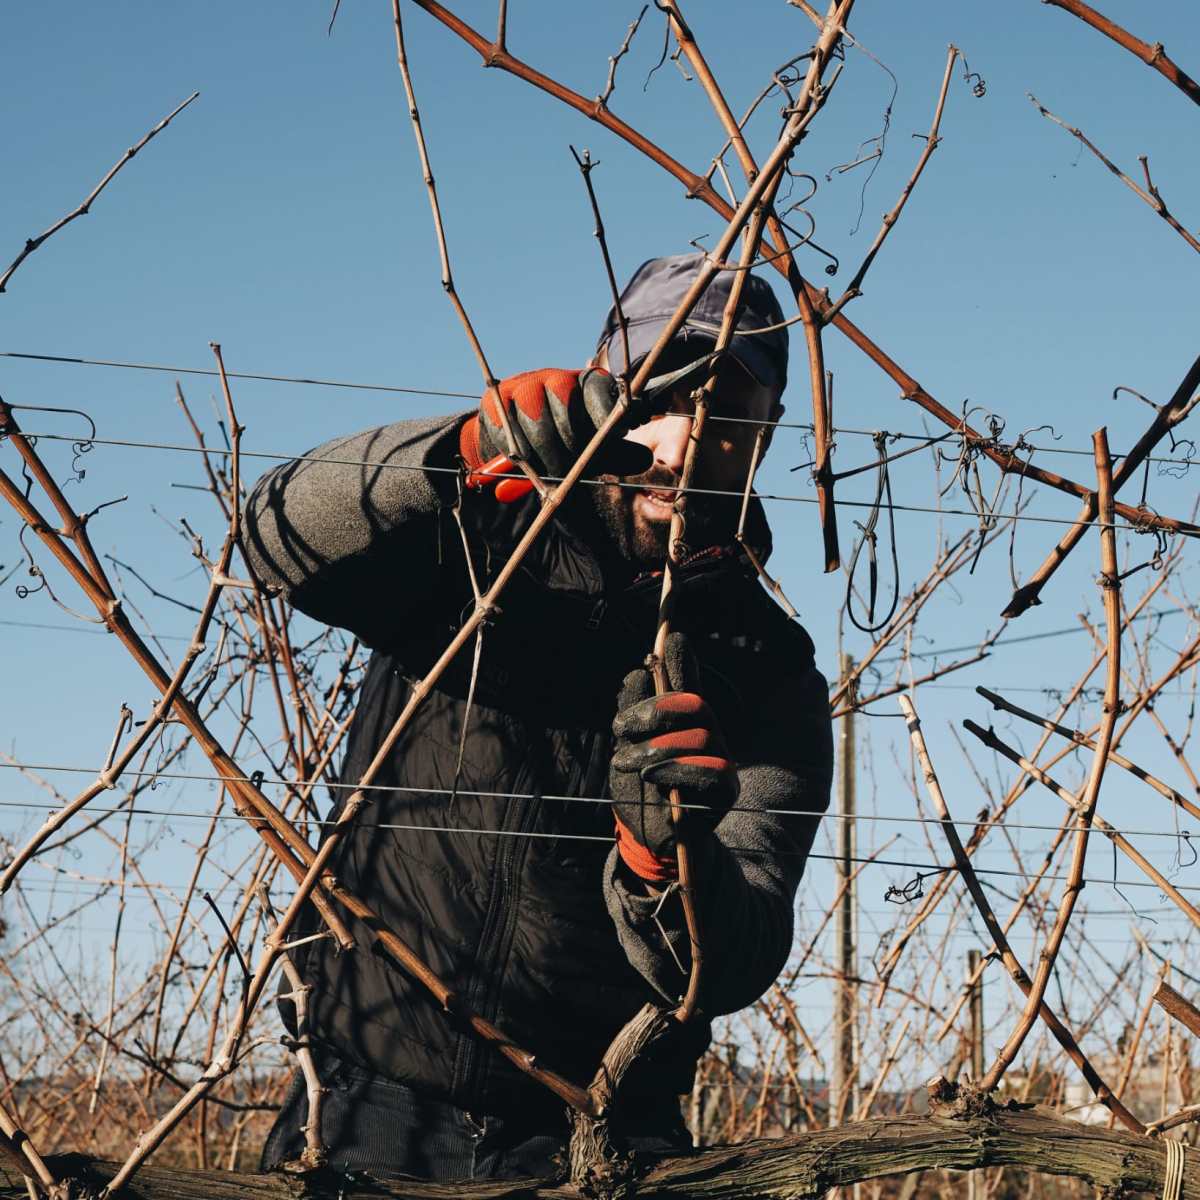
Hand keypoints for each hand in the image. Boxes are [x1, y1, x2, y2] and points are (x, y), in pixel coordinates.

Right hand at [459, 367, 648, 479]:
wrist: (513, 451)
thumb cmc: (562, 449)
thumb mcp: (593, 453)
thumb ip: (617, 455)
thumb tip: (646, 459)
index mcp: (583, 385)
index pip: (598, 388)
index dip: (606, 411)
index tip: (615, 434)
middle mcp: (555, 378)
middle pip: (566, 406)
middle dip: (571, 445)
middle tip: (571, 469)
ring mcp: (523, 386)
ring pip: (537, 422)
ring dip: (545, 456)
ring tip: (550, 472)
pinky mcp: (495, 401)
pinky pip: (509, 431)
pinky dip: (519, 455)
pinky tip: (525, 463)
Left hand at [610, 632, 737, 879]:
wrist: (647, 838)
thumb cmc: (637, 789)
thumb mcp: (624, 748)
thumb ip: (631, 713)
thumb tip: (638, 673)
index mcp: (682, 720)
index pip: (688, 681)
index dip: (683, 659)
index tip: (673, 639)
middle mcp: (707, 733)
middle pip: (695, 704)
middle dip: (655, 710)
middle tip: (620, 727)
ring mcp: (720, 759)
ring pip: (699, 736)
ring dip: (655, 748)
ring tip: (625, 763)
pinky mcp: (726, 790)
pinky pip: (712, 769)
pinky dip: (677, 769)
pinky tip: (652, 776)